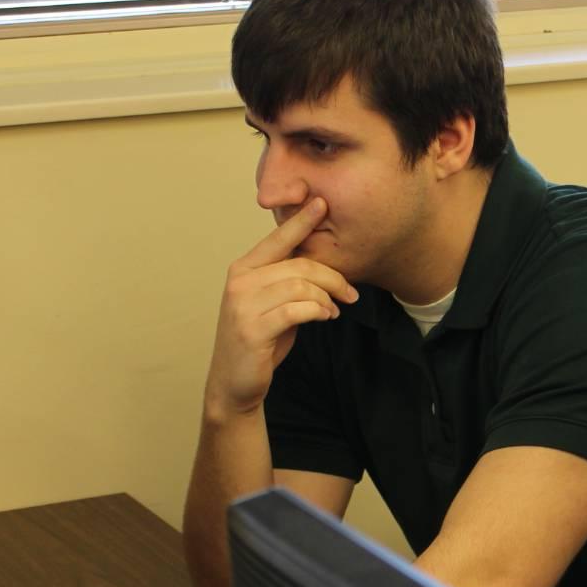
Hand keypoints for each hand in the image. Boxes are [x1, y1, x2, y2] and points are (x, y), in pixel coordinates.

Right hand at [206, 199, 359, 416]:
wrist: (235, 383)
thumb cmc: (260, 341)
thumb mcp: (273, 304)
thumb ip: (288, 282)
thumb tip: (323, 266)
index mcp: (244, 269)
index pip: (277, 239)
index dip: (300, 220)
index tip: (321, 202)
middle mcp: (240, 281)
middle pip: (299, 264)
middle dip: (332, 277)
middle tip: (351, 293)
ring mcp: (243, 304)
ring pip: (301, 286)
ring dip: (327, 298)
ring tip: (334, 310)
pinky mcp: (252, 328)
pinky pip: (296, 309)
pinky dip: (318, 311)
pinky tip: (326, 317)